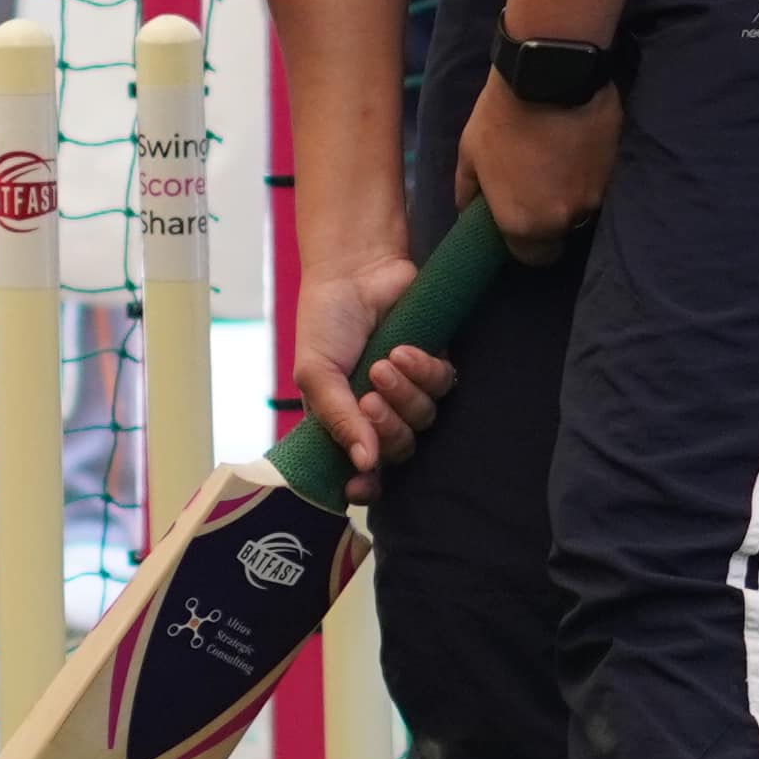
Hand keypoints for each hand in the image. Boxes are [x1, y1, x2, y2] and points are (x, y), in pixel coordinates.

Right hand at [289, 245, 458, 480]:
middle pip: (399, 449)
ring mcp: (408, 390)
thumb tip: (363, 464)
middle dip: (387, 428)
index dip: (365, 485)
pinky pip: (443, 385)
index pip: (360, 469)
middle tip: (369, 398)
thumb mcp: (315, 373)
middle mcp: (378, 411)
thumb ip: (338, 419)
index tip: (359, 488)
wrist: (354, 270)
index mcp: (344, 420)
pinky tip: (403, 350)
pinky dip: (424, 371)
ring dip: (404, 394)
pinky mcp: (433, 364)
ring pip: (423, 419)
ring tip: (384, 363)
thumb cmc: (325, 321)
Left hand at [453, 71, 622, 260]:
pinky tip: (577, 148)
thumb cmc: (502, 116)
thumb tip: (467, 209)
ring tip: (558, 161)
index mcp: (523, 223)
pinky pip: (601, 183)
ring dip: (571, 194)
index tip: (520, 222)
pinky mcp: (616, 170)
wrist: (550, 74)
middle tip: (538, 187)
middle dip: (551, 220)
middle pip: (561, 235)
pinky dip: (589, 173)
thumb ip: (468, 190)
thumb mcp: (469, 153)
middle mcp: (562, 219)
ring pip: (583, 209)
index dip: (526, 245)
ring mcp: (594, 196)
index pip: (532, 259)